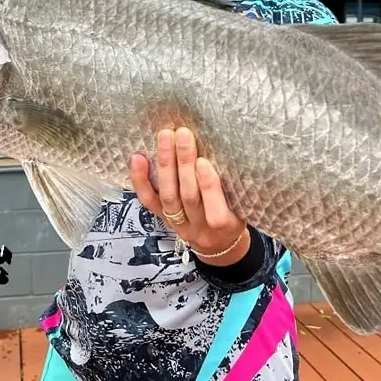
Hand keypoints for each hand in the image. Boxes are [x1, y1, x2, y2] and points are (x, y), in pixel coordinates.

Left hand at [129, 127, 249, 266]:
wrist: (218, 245)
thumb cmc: (233, 219)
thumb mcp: (242, 207)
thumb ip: (233, 187)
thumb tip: (223, 151)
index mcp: (225, 226)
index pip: (215, 210)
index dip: (208, 186)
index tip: (203, 161)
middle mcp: (199, 228)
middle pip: (188, 197)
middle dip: (184, 164)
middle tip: (182, 135)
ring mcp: (178, 225)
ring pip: (168, 196)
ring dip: (166, 164)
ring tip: (165, 138)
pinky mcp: (163, 219)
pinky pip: (149, 201)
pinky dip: (141, 179)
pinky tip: (138, 158)